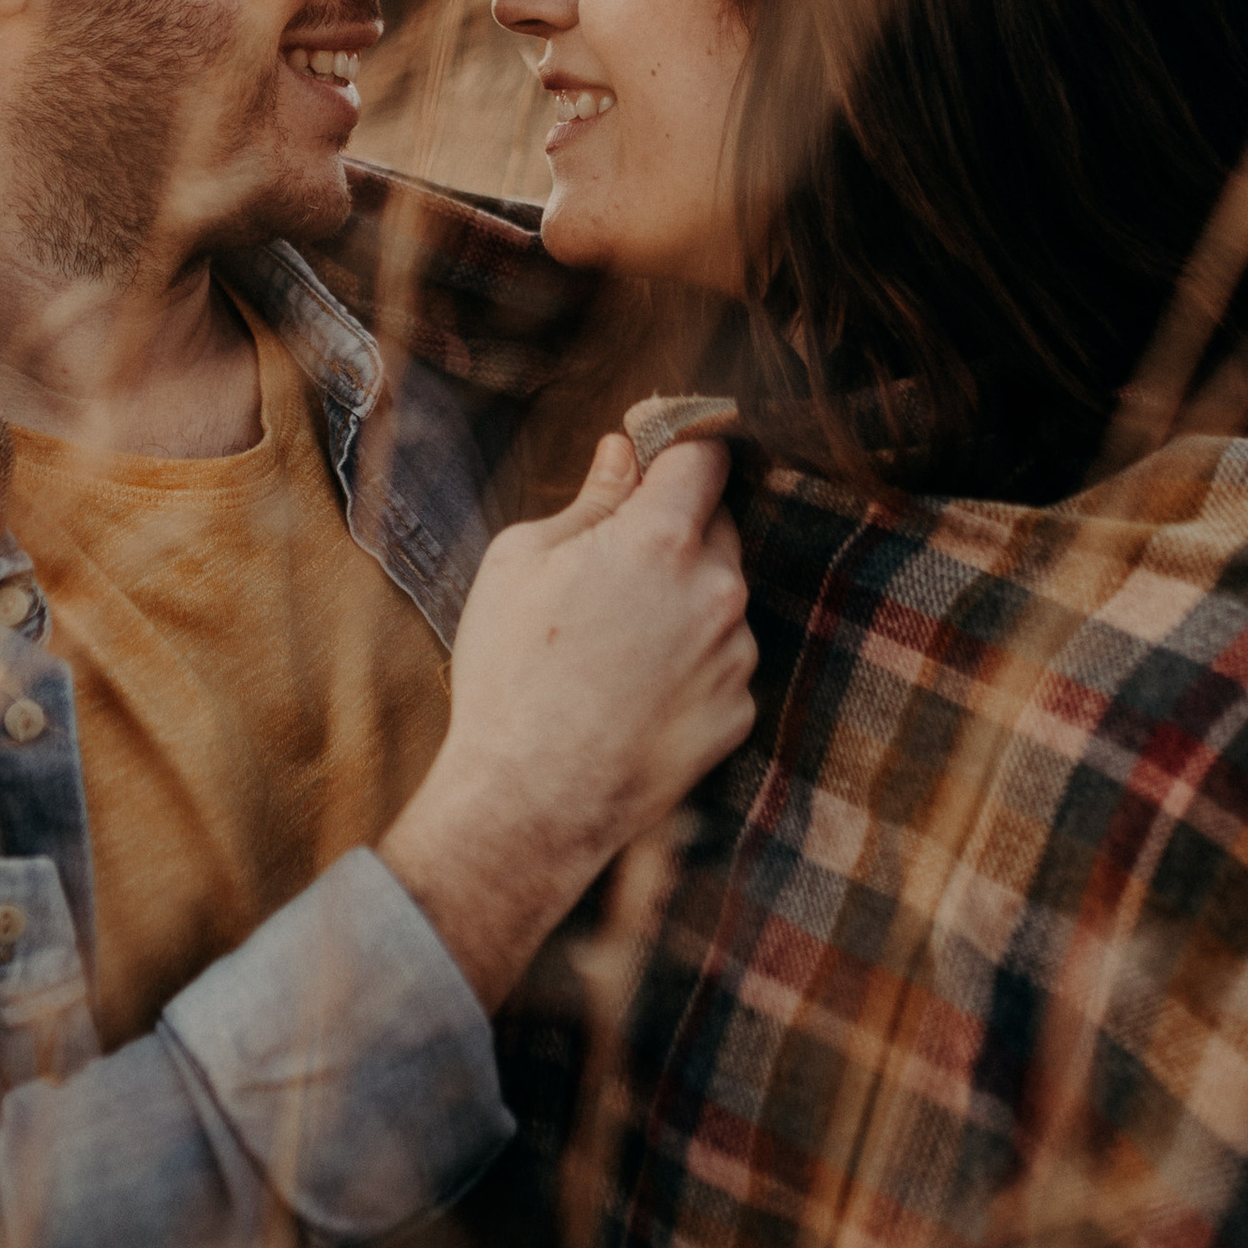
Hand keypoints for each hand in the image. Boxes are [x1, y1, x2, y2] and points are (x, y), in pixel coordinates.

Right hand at [378, 433, 755, 1008]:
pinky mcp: (738, 712)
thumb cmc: (509, 675)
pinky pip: (721, 660)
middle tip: (609, 564)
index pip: (706, 455)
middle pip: (718, 524)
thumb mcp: (522, 562)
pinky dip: (690, 660)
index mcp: (661, 540)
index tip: (653, 451)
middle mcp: (717, 592)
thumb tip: (624, 454)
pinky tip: (632, 688)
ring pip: (720, 596)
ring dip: (683, 599)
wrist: (528, 803)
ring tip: (611, 642)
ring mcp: (735, 657)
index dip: (679, 444)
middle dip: (674, 528)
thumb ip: (590, 500)